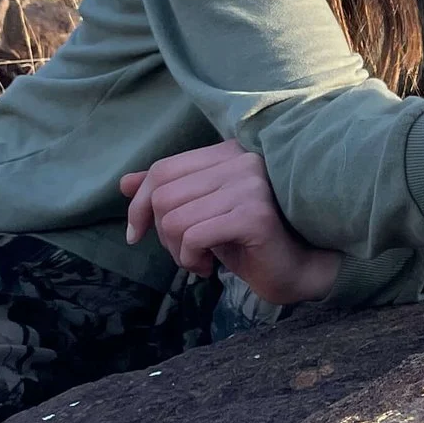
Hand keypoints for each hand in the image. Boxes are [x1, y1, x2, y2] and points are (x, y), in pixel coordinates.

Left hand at [121, 141, 339, 306]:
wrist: (299, 269)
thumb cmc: (249, 241)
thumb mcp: (203, 212)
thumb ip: (170, 192)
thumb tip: (124, 183)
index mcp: (229, 153)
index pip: (163, 169)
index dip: (139, 204)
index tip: (136, 235)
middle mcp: (242, 160)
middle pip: (162, 195)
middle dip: (160, 234)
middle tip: (185, 253)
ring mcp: (251, 185)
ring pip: (173, 218)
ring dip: (177, 252)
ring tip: (200, 260)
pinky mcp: (254, 214)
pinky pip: (193, 237)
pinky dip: (190, 259)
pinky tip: (210, 269)